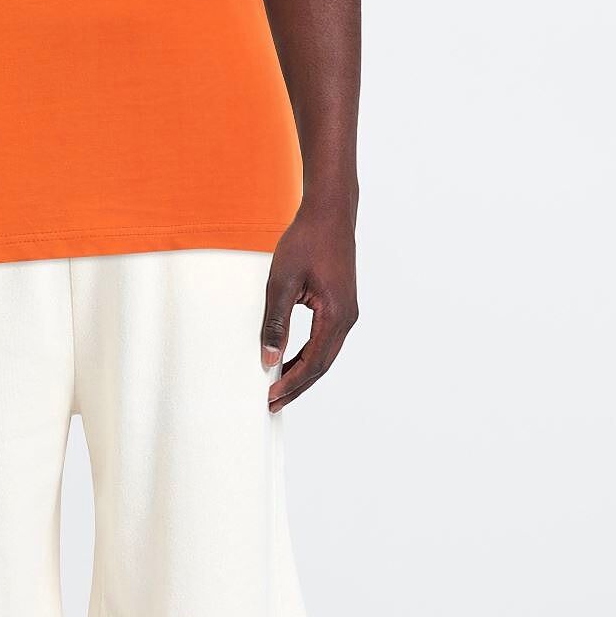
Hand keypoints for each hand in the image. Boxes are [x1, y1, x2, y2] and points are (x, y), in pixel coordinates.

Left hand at [259, 204, 358, 412]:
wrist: (329, 212)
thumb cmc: (306, 240)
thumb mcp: (282, 282)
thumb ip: (275, 322)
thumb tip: (268, 358)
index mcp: (336, 315)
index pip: (313, 362)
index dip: (291, 383)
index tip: (270, 396)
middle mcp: (347, 318)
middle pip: (322, 365)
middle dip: (297, 386)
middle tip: (272, 404)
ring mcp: (347, 312)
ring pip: (325, 355)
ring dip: (303, 373)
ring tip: (279, 388)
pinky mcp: (342, 305)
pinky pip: (326, 341)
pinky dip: (308, 355)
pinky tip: (291, 360)